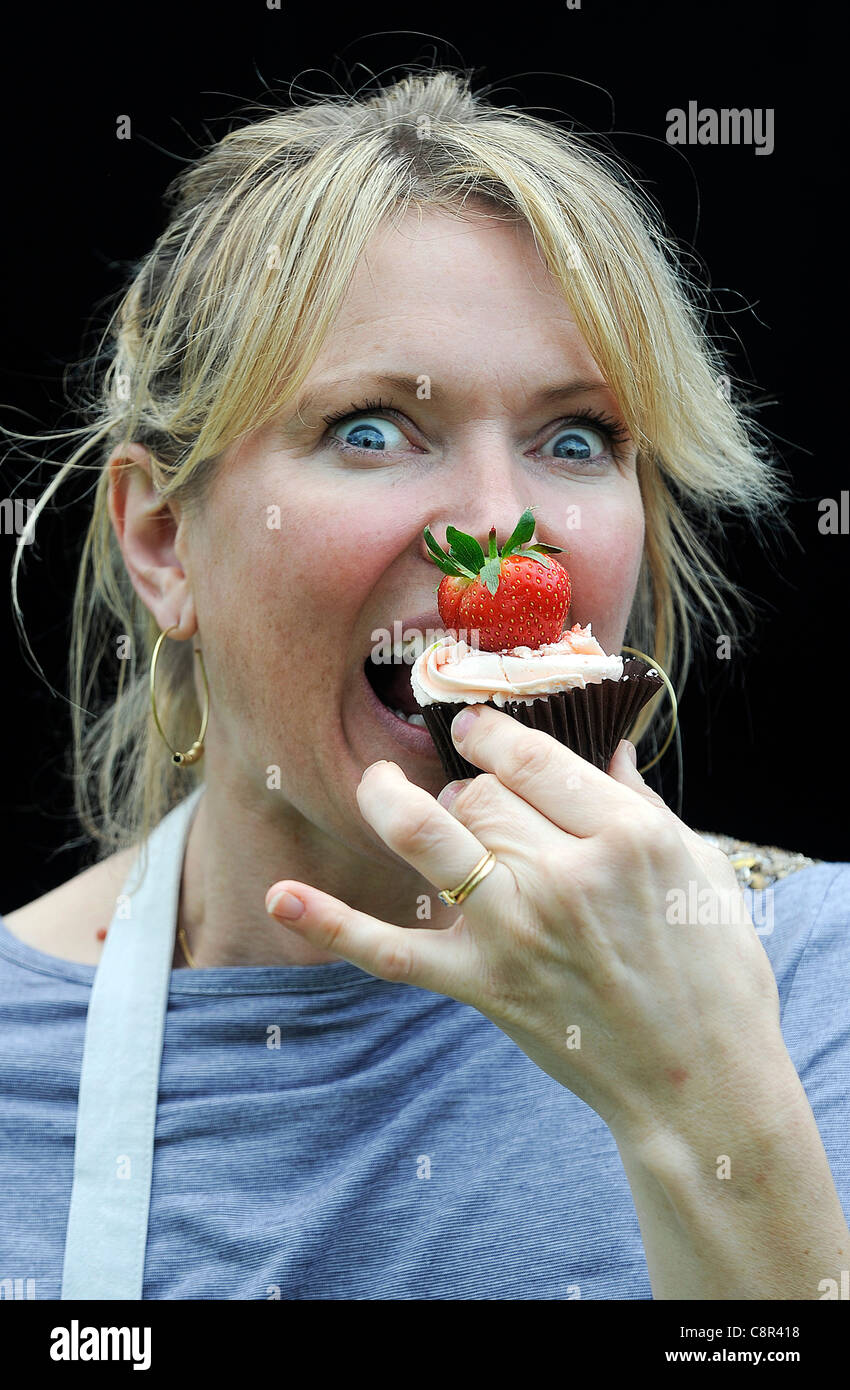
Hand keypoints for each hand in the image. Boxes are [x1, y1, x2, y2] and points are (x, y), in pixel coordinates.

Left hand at [265, 705, 783, 1142]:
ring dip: (395, 806)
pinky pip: (391, 951)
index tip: (476, 726)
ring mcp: (513, 932)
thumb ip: (643, 803)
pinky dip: (333, 925)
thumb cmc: (713, 971)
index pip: (529, 756)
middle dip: (469, 786)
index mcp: (624, 837)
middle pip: (476, 795)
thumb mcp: (701, 869)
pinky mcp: (480, 984)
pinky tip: (281, 898)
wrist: (697, 1083)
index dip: (492, 731)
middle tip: (480, 799)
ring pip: (429, 837)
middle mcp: (561, 876)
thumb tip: (606, 748)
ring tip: (383, 790)